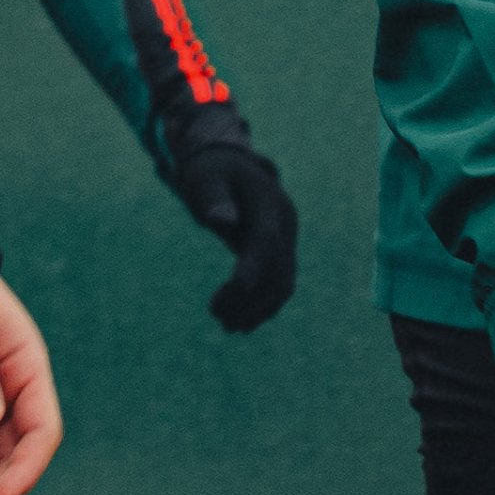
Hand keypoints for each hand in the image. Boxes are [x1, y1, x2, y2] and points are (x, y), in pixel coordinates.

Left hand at [176, 133, 298, 333]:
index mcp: (270, 205)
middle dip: (252, 300)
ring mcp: (287, 240)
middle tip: (218, 318)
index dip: (253, 269)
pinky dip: (263, 306)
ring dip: (258, 309)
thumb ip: (214, 197)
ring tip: (227, 326)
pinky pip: (279, 284)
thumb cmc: (213, 172)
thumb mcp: (207, 178)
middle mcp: (286, 226)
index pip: (266, 242)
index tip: (230, 294)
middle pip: (279, 271)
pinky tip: (241, 322)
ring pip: (283, 284)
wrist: (232, 168)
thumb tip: (219, 220)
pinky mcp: (280, 253)